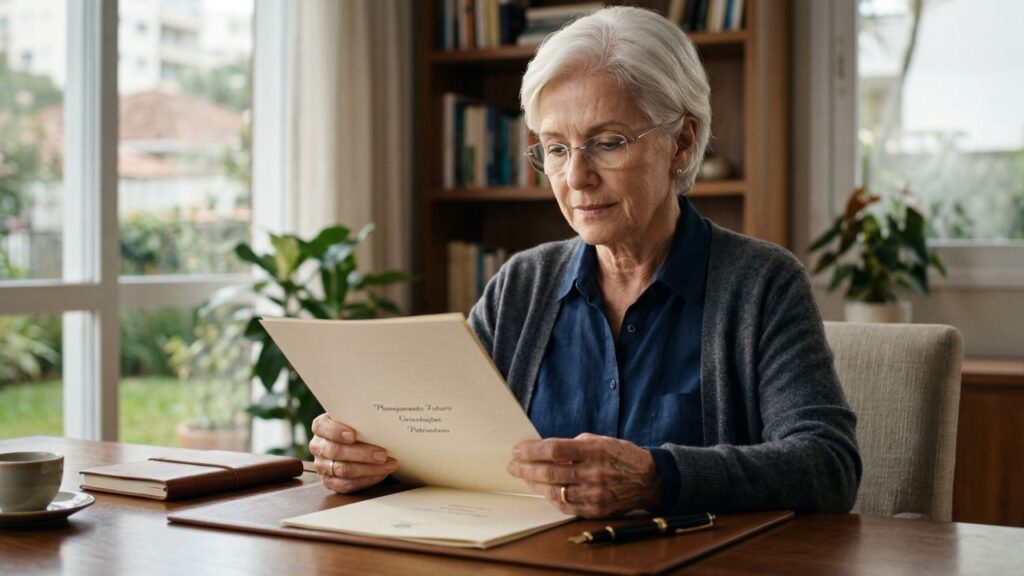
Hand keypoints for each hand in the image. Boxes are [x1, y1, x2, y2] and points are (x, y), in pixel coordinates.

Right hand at [309, 413, 398, 492]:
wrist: (358, 442)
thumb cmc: (358, 427)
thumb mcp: (356, 419)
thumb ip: (361, 418)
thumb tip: (379, 419)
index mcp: (321, 427)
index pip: (322, 427)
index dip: (336, 432)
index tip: (353, 435)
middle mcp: (318, 447)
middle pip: (335, 451)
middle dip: (362, 453)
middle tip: (383, 454)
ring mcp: (322, 466)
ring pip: (343, 470)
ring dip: (369, 468)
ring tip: (388, 464)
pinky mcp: (330, 482)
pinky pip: (347, 484)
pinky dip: (367, 479)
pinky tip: (381, 474)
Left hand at [506, 433, 660, 517]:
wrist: (649, 479)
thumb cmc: (620, 455)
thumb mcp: (599, 440)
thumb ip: (573, 445)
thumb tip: (543, 450)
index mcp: (594, 451)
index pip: (555, 450)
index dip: (532, 450)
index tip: (517, 449)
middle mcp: (593, 473)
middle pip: (550, 472)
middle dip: (526, 468)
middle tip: (512, 465)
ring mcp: (594, 494)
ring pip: (554, 491)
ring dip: (534, 483)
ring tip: (524, 476)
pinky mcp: (595, 510)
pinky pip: (565, 505)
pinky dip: (551, 497)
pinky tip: (542, 490)